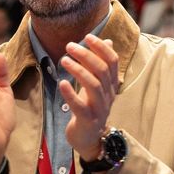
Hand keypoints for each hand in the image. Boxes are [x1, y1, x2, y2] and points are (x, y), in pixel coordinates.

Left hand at [58, 36, 117, 160]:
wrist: (88, 138)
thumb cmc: (90, 107)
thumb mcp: (97, 84)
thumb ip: (101, 64)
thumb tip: (108, 40)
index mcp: (111, 85)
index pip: (112, 62)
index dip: (101, 47)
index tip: (87, 36)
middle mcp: (108, 95)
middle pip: (102, 70)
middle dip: (86, 55)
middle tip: (69, 46)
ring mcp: (99, 109)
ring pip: (93, 86)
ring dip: (78, 70)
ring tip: (63, 60)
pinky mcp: (88, 120)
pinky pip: (80, 106)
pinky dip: (70, 94)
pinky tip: (61, 83)